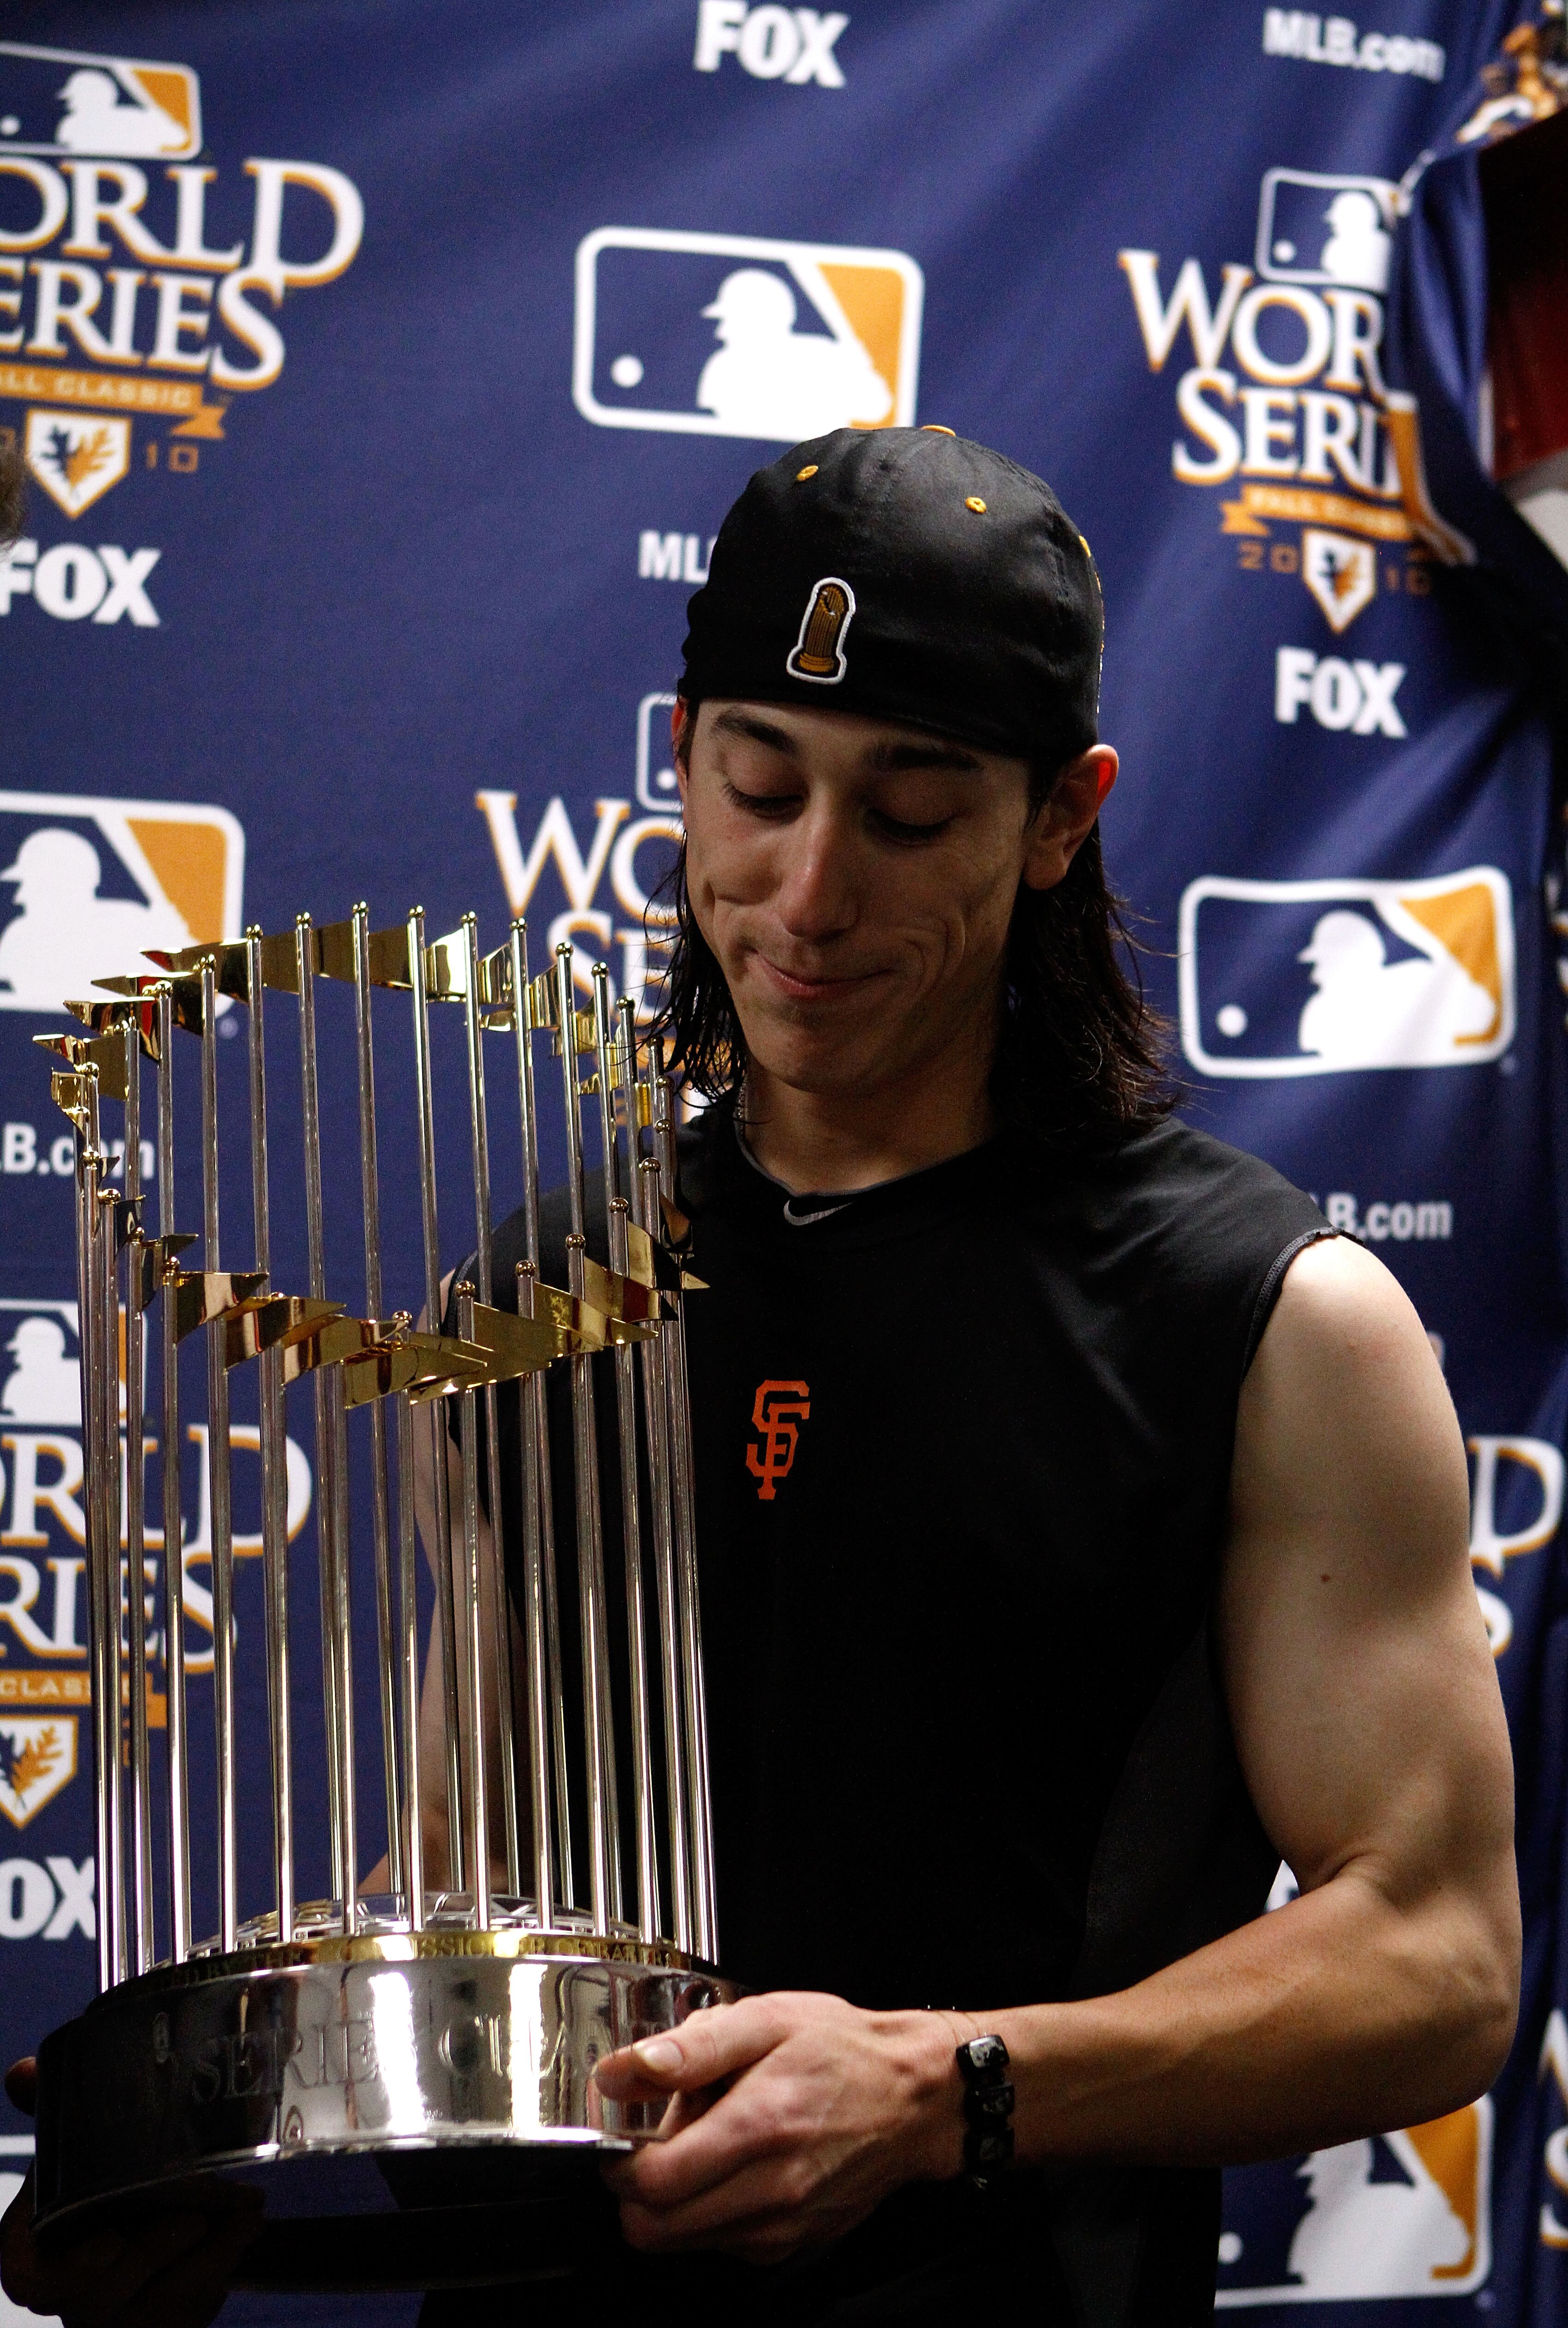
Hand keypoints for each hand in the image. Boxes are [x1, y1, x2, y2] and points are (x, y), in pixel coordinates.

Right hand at [0, 2056, 262, 2327]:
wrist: (146, 2231)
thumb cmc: (102, 2193)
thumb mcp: (79, 2155)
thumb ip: (60, 2117)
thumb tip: (24, 2074)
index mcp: (40, 2253)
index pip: (29, 2278)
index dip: (66, 2269)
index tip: (109, 2242)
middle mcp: (75, 2294)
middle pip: (97, 2295)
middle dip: (148, 2256)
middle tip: (191, 2217)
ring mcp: (122, 2315)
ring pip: (153, 2308)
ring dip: (200, 2260)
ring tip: (239, 2214)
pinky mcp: (166, 2322)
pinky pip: (192, 2308)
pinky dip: (224, 2262)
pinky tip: (248, 2223)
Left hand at [594, 1992, 962, 2264]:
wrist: (914, 2097)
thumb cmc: (843, 2051)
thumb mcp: (765, 2020)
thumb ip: (689, 2048)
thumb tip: (623, 2071)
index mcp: (758, 2125)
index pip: (652, 2182)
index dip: (620, 2160)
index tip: (624, 2136)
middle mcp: (771, 2188)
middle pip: (656, 2228)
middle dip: (636, 2190)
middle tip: (654, 2145)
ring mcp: (783, 2224)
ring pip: (684, 2243)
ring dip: (675, 2204)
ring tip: (703, 2148)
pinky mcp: (793, 2242)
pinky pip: (723, 2244)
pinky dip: (711, 2214)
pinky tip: (734, 2167)